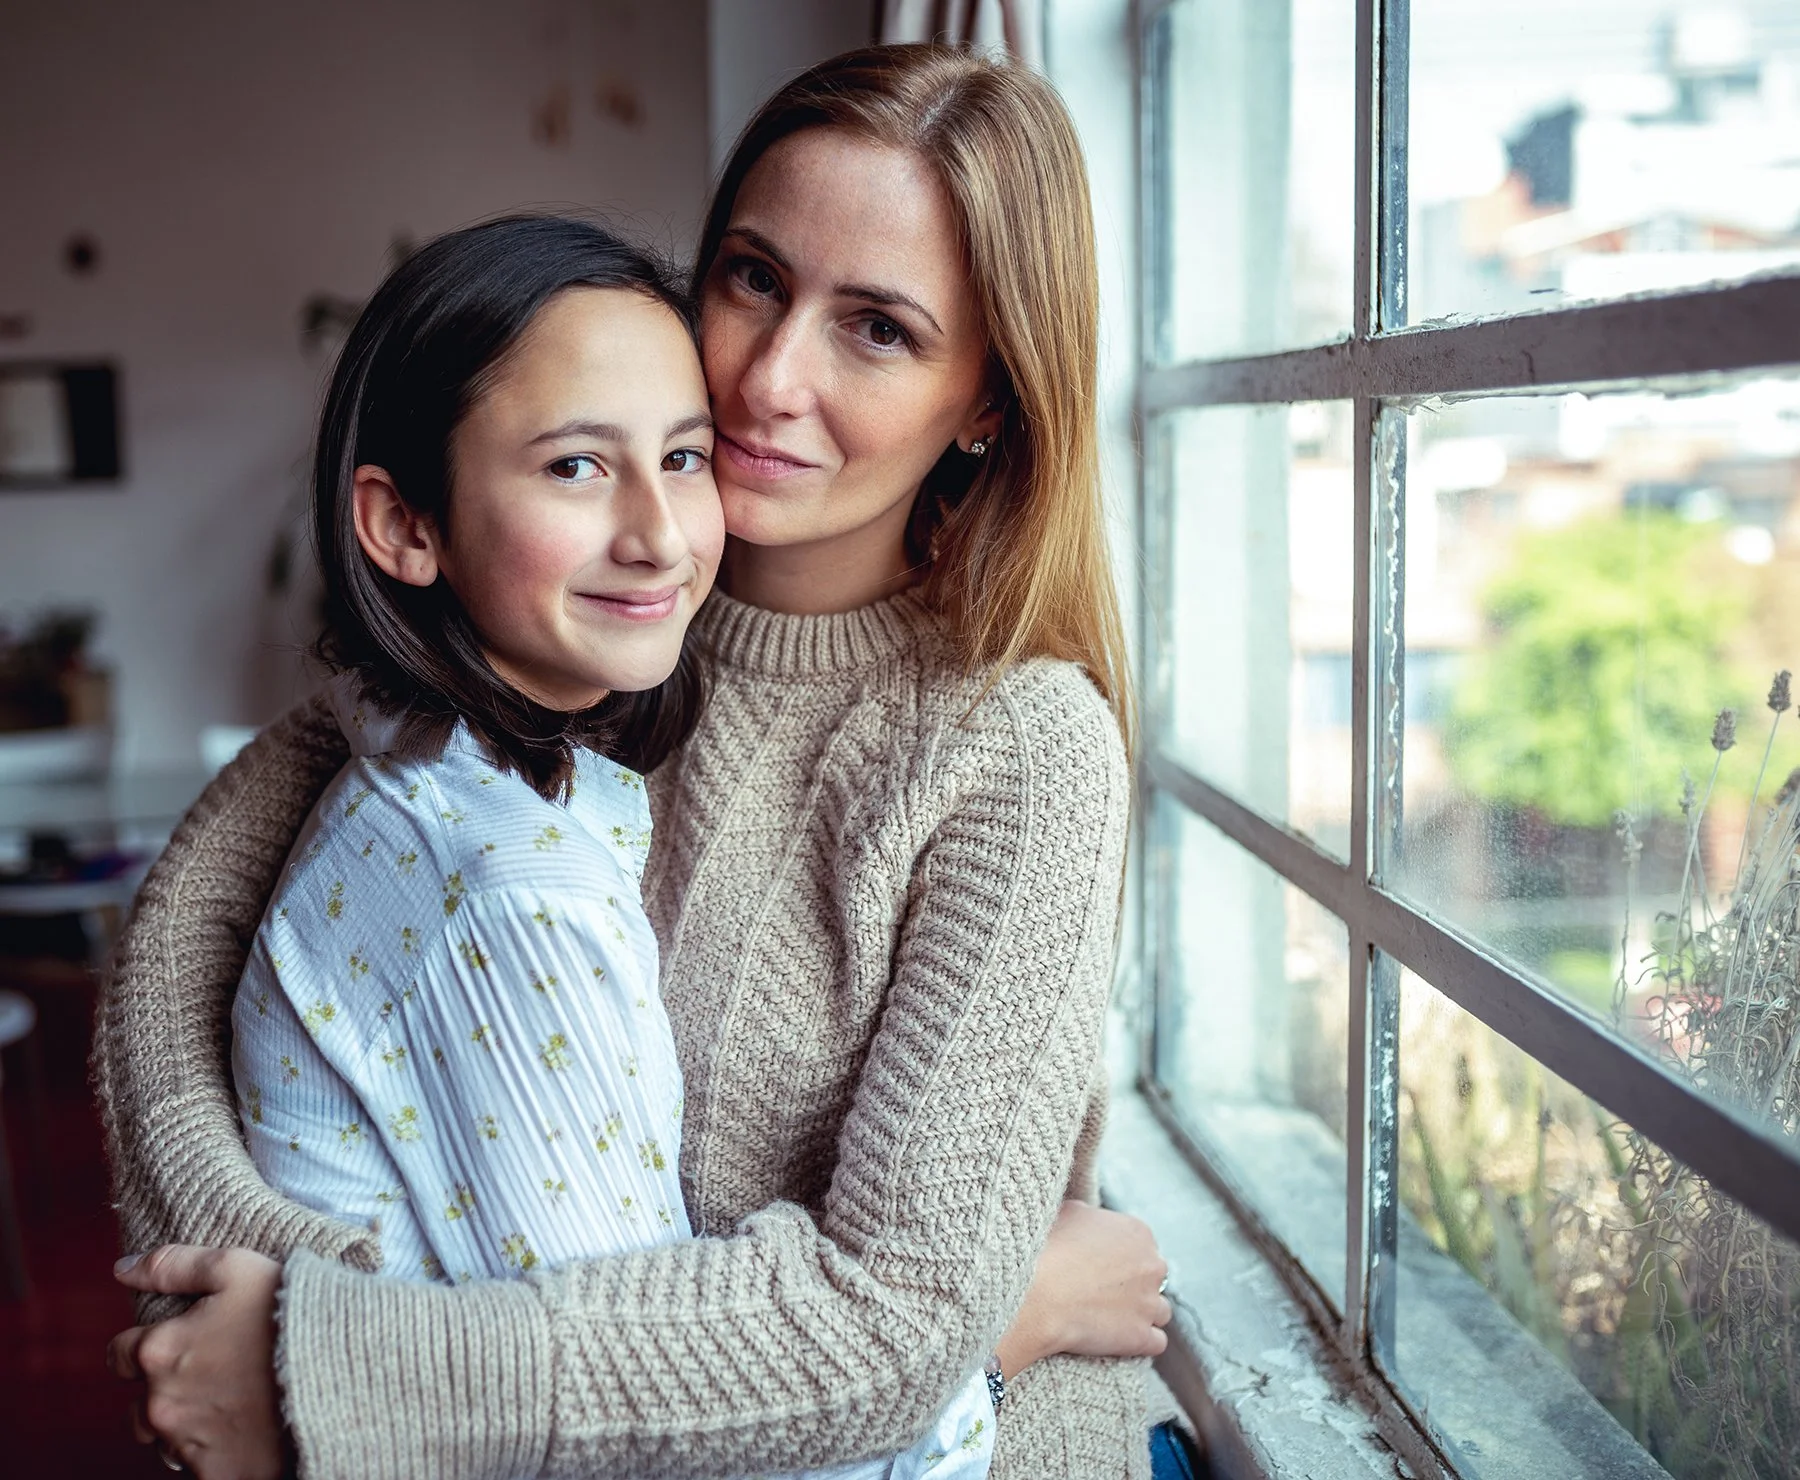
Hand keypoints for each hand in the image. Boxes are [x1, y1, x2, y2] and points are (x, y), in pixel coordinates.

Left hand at [106, 1245, 287, 1479]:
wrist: (339, 1368)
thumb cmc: (289, 1311)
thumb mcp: (236, 1267)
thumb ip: (173, 1266)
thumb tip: (122, 1269)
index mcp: (160, 1351)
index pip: (119, 1354)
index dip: (145, 1344)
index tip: (179, 1341)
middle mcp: (161, 1402)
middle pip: (139, 1403)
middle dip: (163, 1390)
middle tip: (212, 1374)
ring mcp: (186, 1444)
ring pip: (165, 1439)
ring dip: (185, 1425)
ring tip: (231, 1404)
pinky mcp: (215, 1474)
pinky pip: (197, 1469)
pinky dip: (213, 1454)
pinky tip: (245, 1433)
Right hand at [995, 1200, 1170, 1374]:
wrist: (1038, 1293)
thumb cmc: (1048, 1248)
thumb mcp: (1070, 1212)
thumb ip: (1092, 1216)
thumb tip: (1090, 1220)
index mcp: (1138, 1232)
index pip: (1142, 1247)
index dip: (1121, 1259)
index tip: (1101, 1267)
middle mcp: (1152, 1265)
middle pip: (1154, 1277)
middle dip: (1135, 1285)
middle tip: (1103, 1292)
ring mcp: (1150, 1303)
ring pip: (1160, 1311)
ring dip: (1141, 1314)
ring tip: (1111, 1319)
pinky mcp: (1142, 1336)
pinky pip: (1157, 1342)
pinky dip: (1141, 1342)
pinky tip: (1120, 1340)